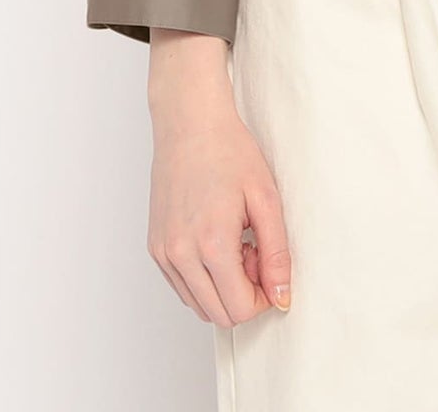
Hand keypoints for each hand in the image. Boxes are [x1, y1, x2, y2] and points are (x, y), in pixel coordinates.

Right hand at [145, 29, 292, 327]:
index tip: (269, 262)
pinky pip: (182, 287)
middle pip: (219, 315)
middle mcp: (180, 255)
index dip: (264, 295)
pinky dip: (203, 277)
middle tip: (254, 250)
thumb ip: (277, 254)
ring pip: (199, 305)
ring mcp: (163, 253)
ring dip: (223, 286)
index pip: (239, 310)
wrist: (190, 123)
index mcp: (211, 244)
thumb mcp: (266, 199)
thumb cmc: (229, 151)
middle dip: (244, 292)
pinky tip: (215, 240)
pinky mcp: (155, 247)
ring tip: (235, 241)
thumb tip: (282, 297)